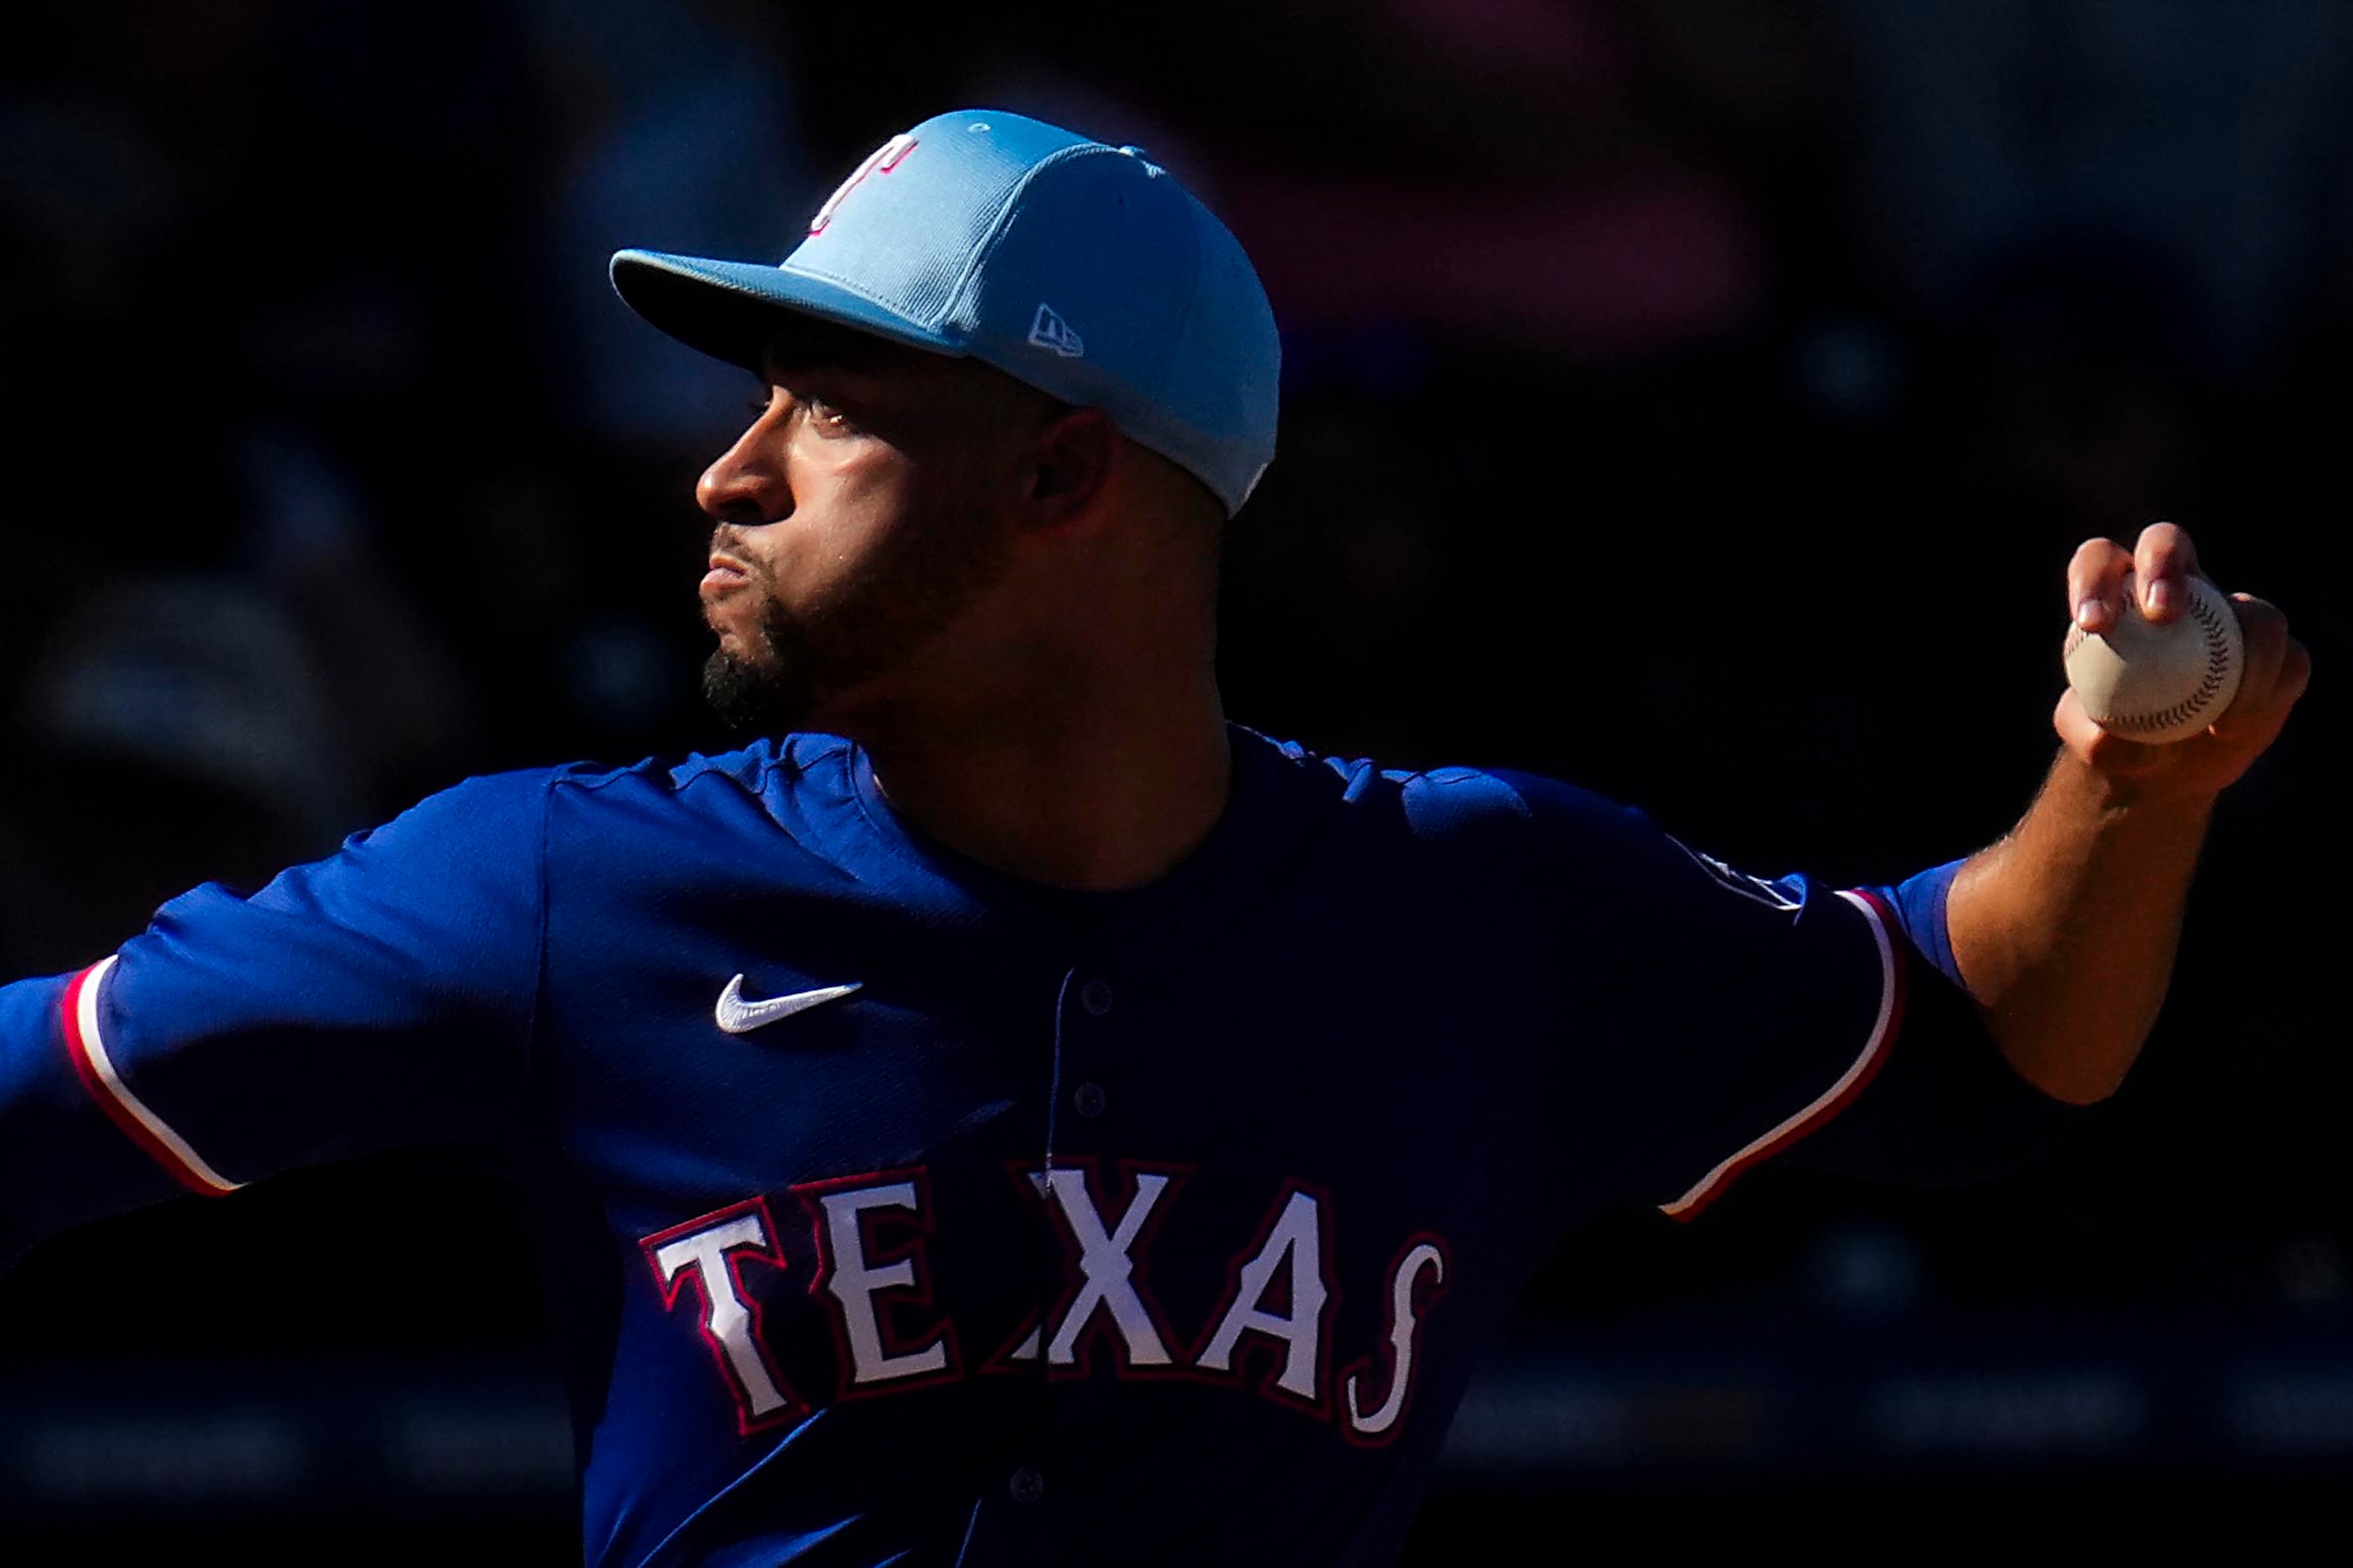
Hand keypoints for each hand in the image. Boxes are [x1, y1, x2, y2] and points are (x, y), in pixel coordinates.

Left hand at [2058, 522, 2310, 801]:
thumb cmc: (2117, 744)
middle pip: (2167, 542)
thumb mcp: (2097, 748)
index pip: (2100, 562)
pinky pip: (2289, 660)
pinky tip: (2228, 729)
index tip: (2096, 624)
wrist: (2164, 768)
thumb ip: (2096, 736)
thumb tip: (2109, 733)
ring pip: (2256, 612)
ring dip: (2248, 660)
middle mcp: (2178, 589)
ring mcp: (2235, 617)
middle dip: (2163, 564)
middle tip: (2160, 616)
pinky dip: (2264, 693)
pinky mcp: (2280, 655)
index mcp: (2118, 596)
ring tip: (2213, 721)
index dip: (2094, 579)